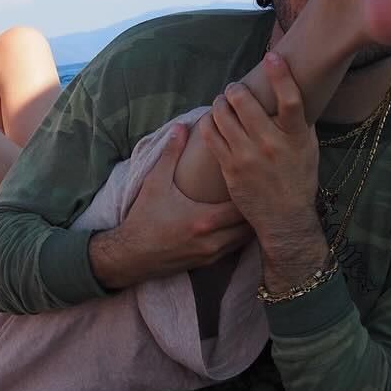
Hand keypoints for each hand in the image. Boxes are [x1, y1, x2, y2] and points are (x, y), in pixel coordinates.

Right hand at [89, 124, 253, 289]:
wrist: (130, 256)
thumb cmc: (143, 219)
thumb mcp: (155, 183)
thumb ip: (170, 154)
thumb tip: (181, 127)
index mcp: (204, 219)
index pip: (243, 206)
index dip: (251, 192)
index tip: (254, 178)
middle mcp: (212, 240)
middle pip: (250, 225)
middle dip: (255, 209)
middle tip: (260, 191)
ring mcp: (211, 254)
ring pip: (245, 240)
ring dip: (249, 225)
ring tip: (253, 206)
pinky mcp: (207, 263)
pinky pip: (234, 250)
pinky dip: (238, 237)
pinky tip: (237, 225)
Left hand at [202, 52, 320, 246]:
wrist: (284, 217)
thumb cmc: (299, 179)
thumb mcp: (308, 149)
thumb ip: (299, 123)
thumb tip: (290, 94)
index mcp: (295, 137)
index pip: (290, 100)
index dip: (280, 75)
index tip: (272, 56)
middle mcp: (271, 144)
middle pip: (245, 103)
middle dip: (235, 89)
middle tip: (235, 89)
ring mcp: (247, 156)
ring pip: (223, 116)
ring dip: (220, 103)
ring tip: (222, 102)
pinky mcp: (229, 167)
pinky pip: (210, 136)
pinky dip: (209, 123)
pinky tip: (213, 120)